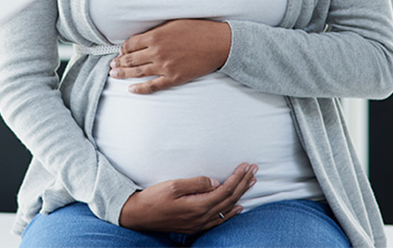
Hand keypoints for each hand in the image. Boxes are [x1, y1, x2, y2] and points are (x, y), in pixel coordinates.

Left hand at [109, 19, 230, 93]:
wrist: (219, 44)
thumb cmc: (198, 30)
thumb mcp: (173, 23)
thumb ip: (156, 31)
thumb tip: (142, 38)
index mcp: (156, 36)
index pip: (130, 44)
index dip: (122, 49)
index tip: (119, 52)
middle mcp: (157, 52)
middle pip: (130, 59)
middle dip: (118, 62)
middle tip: (111, 65)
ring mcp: (165, 66)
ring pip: (137, 73)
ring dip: (123, 74)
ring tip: (113, 74)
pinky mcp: (174, 78)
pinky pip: (153, 86)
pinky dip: (140, 89)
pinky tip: (131, 89)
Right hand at [119, 163, 257, 233]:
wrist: (138, 215)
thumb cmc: (153, 198)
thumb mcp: (173, 186)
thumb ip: (196, 183)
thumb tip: (215, 182)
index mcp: (198, 205)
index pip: (225, 190)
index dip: (238, 178)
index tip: (247, 166)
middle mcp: (202, 217)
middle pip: (229, 198)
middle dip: (243, 183)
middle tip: (254, 170)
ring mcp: (199, 223)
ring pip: (226, 208)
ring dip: (240, 195)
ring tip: (251, 183)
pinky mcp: (194, 225)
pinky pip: (219, 219)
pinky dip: (230, 212)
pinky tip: (237, 208)